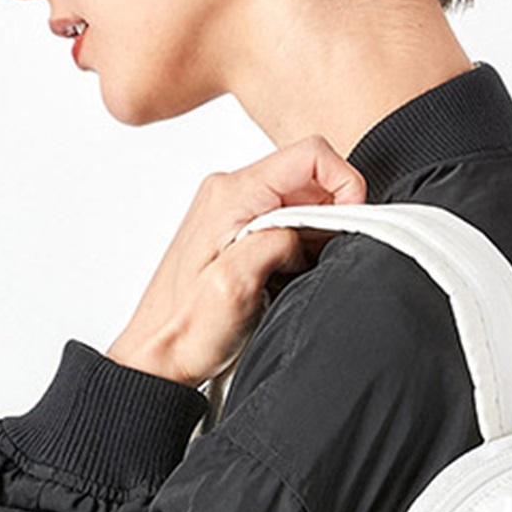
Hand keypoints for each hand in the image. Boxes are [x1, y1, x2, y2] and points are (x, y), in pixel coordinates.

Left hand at [107, 135, 365, 387]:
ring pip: (301, 200)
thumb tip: (302, 233)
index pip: (310, 156)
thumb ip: (276, 242)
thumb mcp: (236, 286)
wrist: (158, 355)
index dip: (346, 184)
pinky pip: (286, 221)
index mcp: (232, 194)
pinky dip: (300, 246)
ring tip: (298, 275)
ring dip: (315, 234)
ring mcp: (235, 209)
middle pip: (309, 176)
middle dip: (332, 214)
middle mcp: (231, 191)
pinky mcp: (238, 230)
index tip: (352, 223)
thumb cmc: (186, 329)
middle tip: (324, 260)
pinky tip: (288, 278)